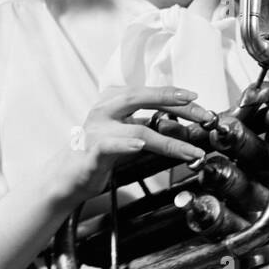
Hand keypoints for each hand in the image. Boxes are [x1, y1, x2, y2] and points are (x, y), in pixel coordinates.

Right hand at [43, 86, 211, 208]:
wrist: (69, 176)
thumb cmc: (100, 152)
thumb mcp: (127, 133)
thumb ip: (148, 125)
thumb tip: (182, 125)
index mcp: (113, 101)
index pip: (147, 92)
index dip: (172, 93)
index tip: (195, 98)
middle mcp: (104, 110)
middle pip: (140, 99)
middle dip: (172, 103)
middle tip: (199, 113)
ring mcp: (96, 131)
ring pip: (136, 130)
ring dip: (169, 142)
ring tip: (190, 151)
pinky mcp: (91, 153)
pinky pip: (109, 146)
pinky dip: (126, 146)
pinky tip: (139, 147)